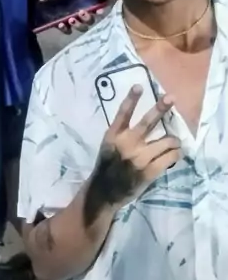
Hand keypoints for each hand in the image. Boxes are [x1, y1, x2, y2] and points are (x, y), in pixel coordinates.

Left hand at [57, 8, 105, 34]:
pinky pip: (67, 31)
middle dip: (88, 18)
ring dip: (79, 25)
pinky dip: (65, 29)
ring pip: (81, 28)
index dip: (100, 11)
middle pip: (90, 21)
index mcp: (85, 3)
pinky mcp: (62, 26)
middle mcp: (81, 14)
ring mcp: (72, 21)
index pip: (97, 9)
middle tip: (81, 12)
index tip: (99, 10)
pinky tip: (61, 24)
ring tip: (71, 19)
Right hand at [85, 87, 180, 222]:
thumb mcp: (109, 147)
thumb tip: (150, 123)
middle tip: (171, 97)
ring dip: (173, 141)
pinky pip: (170, 157)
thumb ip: (124, 136)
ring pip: (167, 141)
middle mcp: (127, 144)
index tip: (139, 86)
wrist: (105, 193)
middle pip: (147, 122)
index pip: (122, 114)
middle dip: (160, 108)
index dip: (131, 99)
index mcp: (113, 136)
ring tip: (174, 143)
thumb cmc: (108, 167)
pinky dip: (176, 154)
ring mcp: (139, 158)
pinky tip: (176, 154)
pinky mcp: (150, 171)